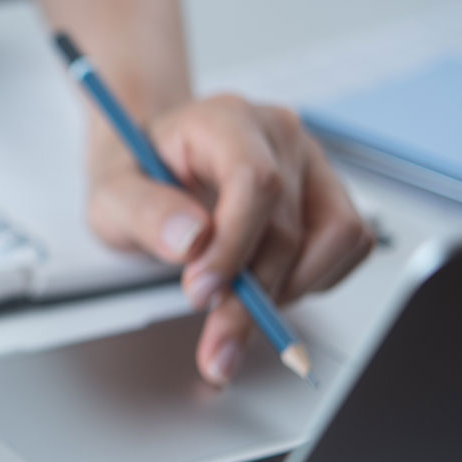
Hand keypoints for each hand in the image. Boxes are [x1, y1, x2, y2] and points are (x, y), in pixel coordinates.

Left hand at [86, 94, 374, 384]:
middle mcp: (278, 136)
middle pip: (288, 227)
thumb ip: (142, 212)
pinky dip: (314, 281)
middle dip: (251, 297)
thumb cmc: (137, 172)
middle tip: (216, 341)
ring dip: (290, 290)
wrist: (154, 160)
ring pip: (335, 239)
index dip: (233, 246)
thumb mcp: (111, 193)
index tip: (200, 291)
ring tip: (239, 307)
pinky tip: (267, 288)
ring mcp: (312, 164)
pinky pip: (350, 247)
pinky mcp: (329, 195)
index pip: (256, 182)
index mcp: (226, 121)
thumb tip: (191, 241)